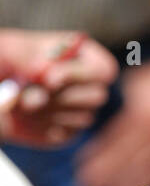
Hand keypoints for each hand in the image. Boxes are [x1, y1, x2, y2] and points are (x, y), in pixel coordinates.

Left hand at [0, 29, 118, 145]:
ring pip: (84, 118)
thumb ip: (29, 55)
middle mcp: (87, 83)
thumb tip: (43, 73)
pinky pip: (67, 135)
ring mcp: (79, 109)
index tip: (48, 79)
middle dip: (60, 97)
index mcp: (82, 56)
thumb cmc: (5, 61)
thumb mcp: (13, 50)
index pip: (104, 69)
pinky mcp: (67, 132)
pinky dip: (44, 127)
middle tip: (28, 97)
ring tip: (23, 102)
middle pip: (97, 96)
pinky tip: (27, 117)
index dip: (79, 75)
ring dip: (49, 112)